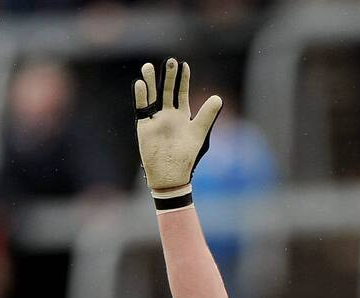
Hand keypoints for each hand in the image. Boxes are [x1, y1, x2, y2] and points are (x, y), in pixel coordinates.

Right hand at [134, 57, 221, 211]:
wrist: (171, 175)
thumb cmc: (187, 157)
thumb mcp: (199, 133)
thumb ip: (207, 116)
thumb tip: (218, 98)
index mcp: (182, 116)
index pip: (181, 93)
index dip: (183, 80)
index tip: (184, 65)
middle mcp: (168, 115)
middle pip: (167, 91)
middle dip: (169, 76)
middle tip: (171, 61)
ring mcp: (155, 119)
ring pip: (152, 96)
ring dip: (151, 82)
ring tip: (149, 66)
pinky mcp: (144, 126)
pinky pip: (141, 108)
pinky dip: (141, 96)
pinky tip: (141, 84)